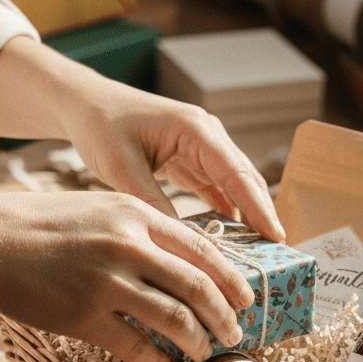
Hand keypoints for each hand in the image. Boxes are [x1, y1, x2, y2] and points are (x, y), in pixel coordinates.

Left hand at [0, 37, 285, 241]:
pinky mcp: (192, 162)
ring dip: (246, 219)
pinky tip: (231, 243)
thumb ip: (151, 200)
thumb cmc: (100, 126)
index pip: (237, 172)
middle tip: (277, 255)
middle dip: (261, 216)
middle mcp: (207, 137)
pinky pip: (216, 192)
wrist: (85, 105)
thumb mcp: (120, 166)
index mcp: (195, 129)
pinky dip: (225, 215)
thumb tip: (180, 240)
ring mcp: (203, 149)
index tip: (276, 236)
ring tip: (259, 255)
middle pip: (244, 181)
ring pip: (234, 189)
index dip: (258, 206)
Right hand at [0, 190, 255, 361]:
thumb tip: (183, 257)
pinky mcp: (84, 315)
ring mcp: (106, 281)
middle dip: (224, 316)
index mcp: (135, 213)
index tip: (246, 298)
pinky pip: (136, 346)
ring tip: (204, 353)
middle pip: (198, 287)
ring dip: (197, 341)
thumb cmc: (41, 224)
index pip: (202, 249)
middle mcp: (127, 245)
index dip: (232, 279)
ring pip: (174, 319)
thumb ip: (140, 226)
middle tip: (234, 334)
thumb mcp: (98, 206)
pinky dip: (158, 361)